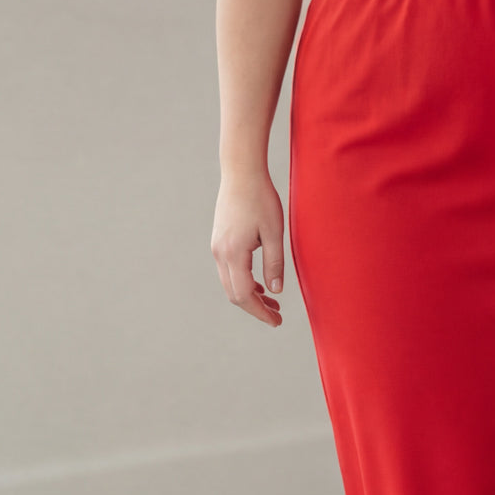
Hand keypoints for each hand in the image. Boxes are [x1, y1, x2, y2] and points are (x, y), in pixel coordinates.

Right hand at [210, 170, 285, 326]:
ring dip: (250, 295)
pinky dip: (243, 281)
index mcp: (233, 253)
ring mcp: (217, 247)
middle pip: (234, 293)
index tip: (276, 322)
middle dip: (255, 307)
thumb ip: (275, 264)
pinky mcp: (219, 240)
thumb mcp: (274, 233)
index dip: (260, 312)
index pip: (244, 295)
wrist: (241, 172)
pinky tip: (260, 283)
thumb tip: (276, 291)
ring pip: (230, 283)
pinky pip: (229, 270)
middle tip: (277, 316)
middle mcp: (220, 253)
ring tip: (273, 302)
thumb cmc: (261, 199)